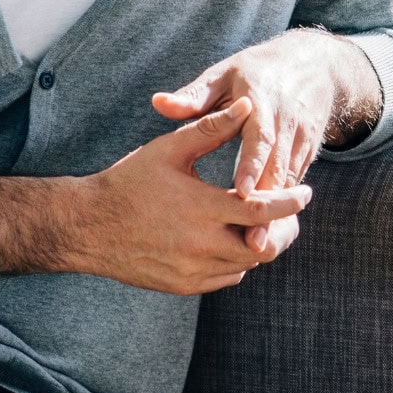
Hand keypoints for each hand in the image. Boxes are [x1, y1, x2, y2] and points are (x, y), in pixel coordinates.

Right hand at [73, 97, 310, 294]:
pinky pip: (227, 278)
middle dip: (284, 229)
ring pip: (247, 264)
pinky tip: (233, 239)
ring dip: (260, 243)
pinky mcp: (183, 286)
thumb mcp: (169, 149)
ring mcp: (192, 271)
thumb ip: (212, 128)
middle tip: (290, 211)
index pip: (265, 211)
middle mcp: (201, 246)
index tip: (306, 192)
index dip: (291, 202)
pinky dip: (237, 261)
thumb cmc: (128, 182)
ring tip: (263, 222)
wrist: (85, 227)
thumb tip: (248, 105)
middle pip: (265, 246)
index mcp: (202, 208)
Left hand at [153, 28, 363, 248]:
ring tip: (260, 248)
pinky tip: (269, 236)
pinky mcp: (307, 153)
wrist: (310, 66)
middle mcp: (288, 123)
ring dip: (278, 216)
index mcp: (264, 102)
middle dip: (267, 206)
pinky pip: (294, 184)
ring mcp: (302, 140)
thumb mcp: (223, 76)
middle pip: (279, 169)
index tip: (239, 192)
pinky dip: (284, 210)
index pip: (260, 137)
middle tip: (252, 242)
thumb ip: (193, 96)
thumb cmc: (254, 72)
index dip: (252, 165)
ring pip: (290, 183)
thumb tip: (159, 103)